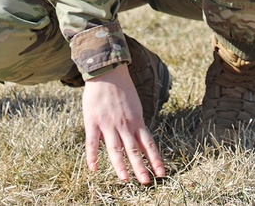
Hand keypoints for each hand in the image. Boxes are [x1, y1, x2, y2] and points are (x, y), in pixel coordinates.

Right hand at [82, 64, 165, 183]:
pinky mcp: (93, 121)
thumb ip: (137, 125)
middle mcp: (124, 125)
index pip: (149, 144)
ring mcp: (108, 124)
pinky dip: (92, 156)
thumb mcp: (135, 107)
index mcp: (137, 121)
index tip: (162, 174)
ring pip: (115, 148)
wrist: (107, 71)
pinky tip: (94, 168)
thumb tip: (142, 143)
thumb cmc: (122, 89)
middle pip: (134, 150)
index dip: (155, 160)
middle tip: (146, 182)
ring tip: (125, 179)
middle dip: (140, 167)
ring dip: (120, 165)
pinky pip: (92, 142)